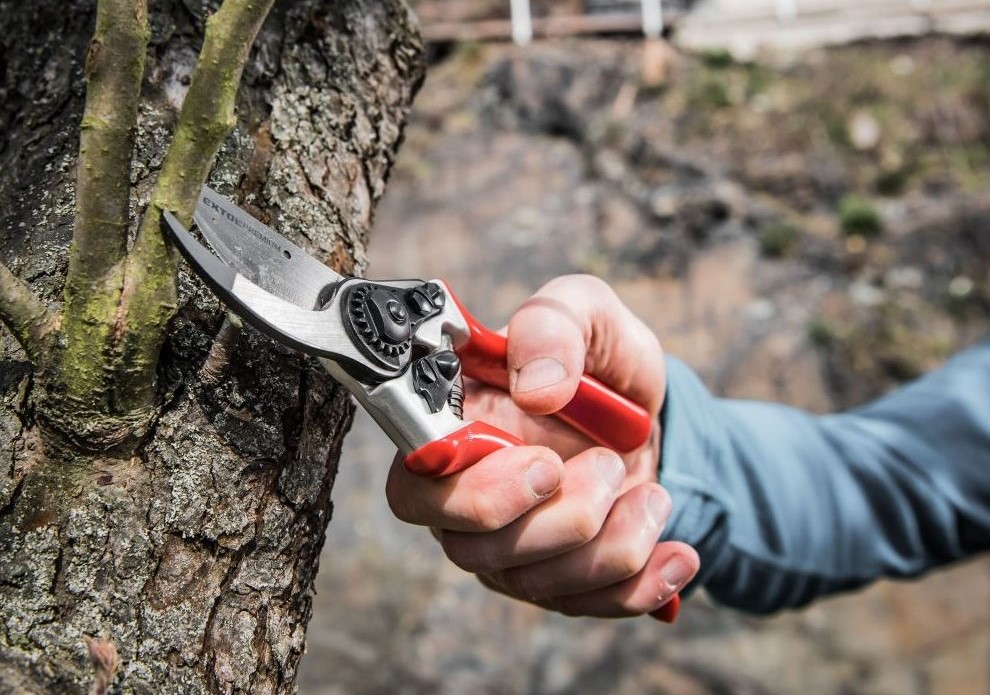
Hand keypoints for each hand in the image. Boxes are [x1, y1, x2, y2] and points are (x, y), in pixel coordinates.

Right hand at [386, 275, 698, 617]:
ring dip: (612, 541)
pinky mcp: (560, 581)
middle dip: (558, 518)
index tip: (544, 466)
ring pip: (535, 583)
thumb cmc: (597, 358)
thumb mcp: (585, 310)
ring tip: (651, 490)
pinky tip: (677, 552)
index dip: (471, 495)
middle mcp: (468, 500)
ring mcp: (512, 548)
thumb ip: (552, 325)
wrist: (651, 410)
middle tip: (607, 464)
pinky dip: (643, 582)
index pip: (414, 491)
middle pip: (474, 550)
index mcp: (455, 435)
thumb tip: (535, 388)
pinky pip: (589, 607)